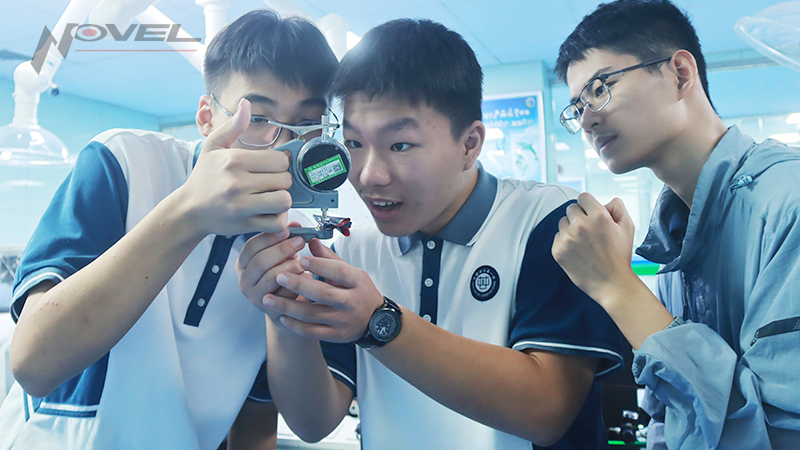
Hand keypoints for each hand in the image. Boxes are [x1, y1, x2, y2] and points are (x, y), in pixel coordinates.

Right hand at [179, 99, 292, 237]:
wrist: (188, 209)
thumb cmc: (204, 177)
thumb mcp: (213, 147)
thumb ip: (233, 126)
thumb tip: (246, 103)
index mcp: (234, 160)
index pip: (280, 160)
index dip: (281, 163)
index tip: (273, 167)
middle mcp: (237, 182)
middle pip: (285, 180)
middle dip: (282, 182)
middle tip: (271, 183)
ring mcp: (241, 205)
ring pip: (284, 201)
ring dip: (282, 200)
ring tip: (272, 198)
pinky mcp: (244, 225)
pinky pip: (276, 223)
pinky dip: (278, 219)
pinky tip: (269, 213)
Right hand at [237, 222, 308, 315]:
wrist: (288, 305)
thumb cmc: (284, 274)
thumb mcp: (283, 254)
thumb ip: (286, 238)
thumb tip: (295, 224)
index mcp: (244, 263)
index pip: (251, 247)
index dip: (269, 237)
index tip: (286, 230)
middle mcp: (244, 280)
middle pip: (260, 261)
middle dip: (282, 249)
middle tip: (300, 241)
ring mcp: (254, 295)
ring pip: (272, 277)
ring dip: (291, 267)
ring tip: (304, 262)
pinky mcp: (268, 308)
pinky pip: (284, 292)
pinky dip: (297, 283)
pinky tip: (307, 277)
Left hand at [263, 239, 384, 342]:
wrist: (375, 321)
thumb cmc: (359, 291)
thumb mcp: (351, 272)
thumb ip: (329, 258)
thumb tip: (311, 240)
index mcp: (357, 282)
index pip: (339, 272)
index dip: (320, 266)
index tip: (300, 259)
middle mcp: (351, 302)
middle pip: (323, 294)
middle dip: (299, 285)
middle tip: (278, 276)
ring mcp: (343, 321)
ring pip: (312, 314)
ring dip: (288, 307)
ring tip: (268, 299)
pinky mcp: (336, 336)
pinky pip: (312, 332)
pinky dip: (295, 326)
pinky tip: (281, 317)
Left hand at [552, 193, 638, 306]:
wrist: (611, 283)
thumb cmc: (620, 255)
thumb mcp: (627, 226)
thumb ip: (617, 207)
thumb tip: (605, 201)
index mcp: (598, 216)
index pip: (583, 197)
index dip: (589, 205)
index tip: (593, 215)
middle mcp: (580, 225)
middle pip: (571, 208)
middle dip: (580, 216)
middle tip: (590, 230)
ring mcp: (567, 238)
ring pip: (562, 222)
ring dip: (571, 228)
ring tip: (584, 242)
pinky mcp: (558, 250)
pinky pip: (557, 237)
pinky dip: (565, 241)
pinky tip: (578, 251)